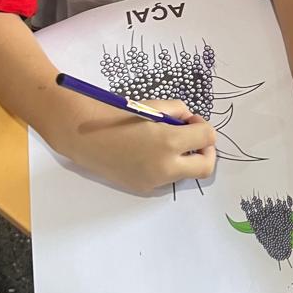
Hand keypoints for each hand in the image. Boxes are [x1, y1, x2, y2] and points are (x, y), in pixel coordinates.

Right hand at [54, 98, 216, 193]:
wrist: (84, 135)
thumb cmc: (117, 114)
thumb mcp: (153, 105)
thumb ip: (178, 112)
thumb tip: (189, 122)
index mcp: (170, 142)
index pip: (207, 137)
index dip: (203, 125)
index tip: (191, 119)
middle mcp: (166, 167)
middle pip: (206, 166)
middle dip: (207, 151)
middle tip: (195, 138)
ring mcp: (155, 181)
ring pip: (186, 174)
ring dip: (186, 159)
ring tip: (167, 143)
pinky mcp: (143, 187)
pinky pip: (166, 178)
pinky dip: (167, 166)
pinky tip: (150, 153)